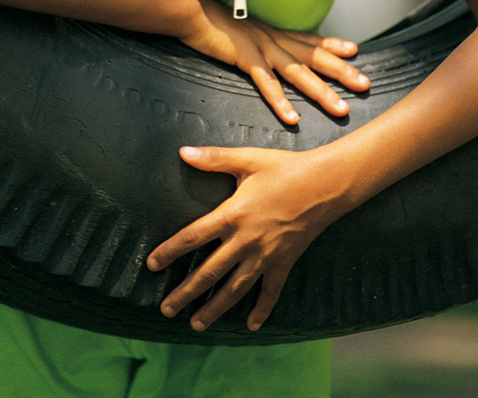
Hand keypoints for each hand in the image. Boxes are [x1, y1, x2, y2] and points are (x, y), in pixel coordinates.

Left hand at [147, 144, 341, 330]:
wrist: (325, 185)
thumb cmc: (284, 168)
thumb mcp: (247, 159)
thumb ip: (214, 158)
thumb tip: (183, 151)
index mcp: (233, 215)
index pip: (193, 237)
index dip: (170, 251)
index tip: (151, 265)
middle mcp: (246, 241)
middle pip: (209, 273)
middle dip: (185, 292)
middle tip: (166, 309)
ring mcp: (265, 256)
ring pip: (235, 289)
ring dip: (214, 308)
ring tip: (195, 324)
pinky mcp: (284, 263)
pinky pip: (271, 292)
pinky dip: (261, 310)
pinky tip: (250, 325)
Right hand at [180, 0, 369, 124]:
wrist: (193, 12)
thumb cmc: (215, 23)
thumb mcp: (245, 30)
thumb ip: (261, 41)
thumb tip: (273, 49)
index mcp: (274, 34)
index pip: (310, 39)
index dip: (333, 45)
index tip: (355, 51)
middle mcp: (274, 39)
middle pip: (314, 57)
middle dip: (341, 72)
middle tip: (365, 84)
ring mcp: (262, 48)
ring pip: (299, 73)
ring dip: (321, 91)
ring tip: (341, 108)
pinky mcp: (245, 58)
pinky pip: (266, 84)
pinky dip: (280, 101)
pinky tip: (292, 118)